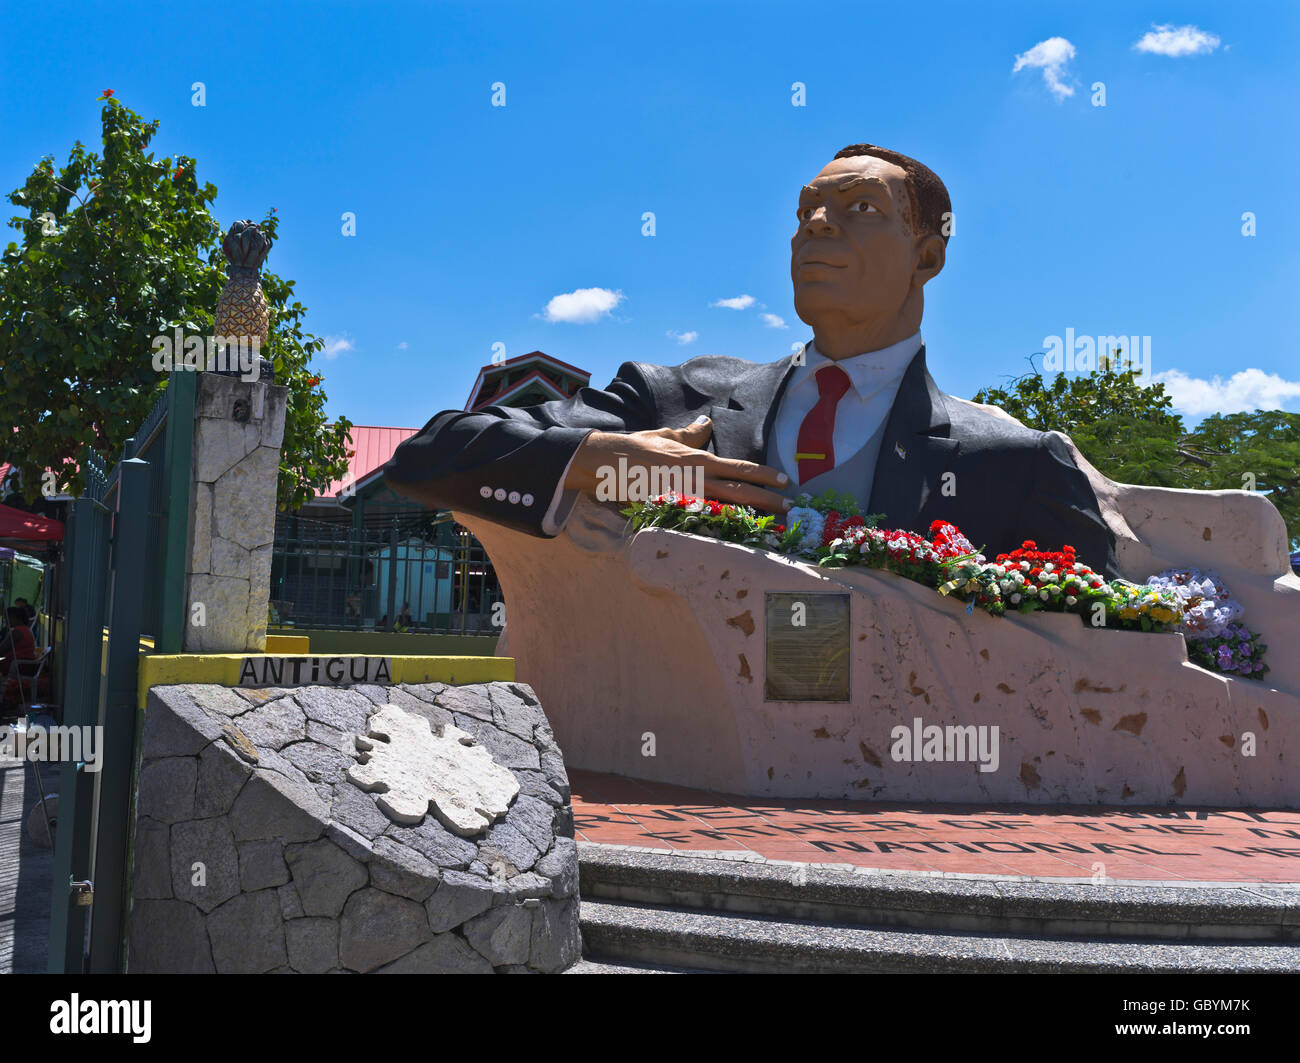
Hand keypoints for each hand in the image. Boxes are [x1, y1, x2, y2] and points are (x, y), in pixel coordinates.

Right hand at [565, 417, 792, 513]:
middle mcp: (696, 480)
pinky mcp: (672, 513)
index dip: (764, 475)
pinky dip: (721, 532)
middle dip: (768, 500)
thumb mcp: (666, 437)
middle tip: (790, 508)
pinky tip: (736, 540)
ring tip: (773, 525)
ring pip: (726, 510)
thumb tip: (706, 424)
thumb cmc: (635, 449)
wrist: (605, 463)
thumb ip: (689, 435)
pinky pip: (701, 524)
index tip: (785, 481)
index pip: (739, 468)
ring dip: (751, 518)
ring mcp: (685, 499)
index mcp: (698, 461)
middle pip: (740, 492)